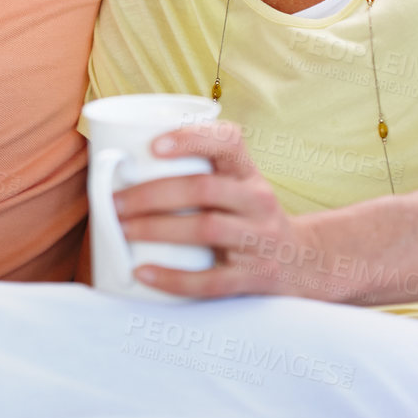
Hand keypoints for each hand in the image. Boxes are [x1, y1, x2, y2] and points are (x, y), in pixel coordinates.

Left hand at [113, 121, 324, 299]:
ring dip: (157, 228)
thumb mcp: (234, 186)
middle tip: (114, 202)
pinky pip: (212, 280)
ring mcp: (260, 240)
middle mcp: (258, 200)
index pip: (228, 140)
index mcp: (248, 172)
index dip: (191, 138)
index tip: (152, 145)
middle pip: (204, 189)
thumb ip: (193, 171)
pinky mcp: (256, 277)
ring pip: (206, 229)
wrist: (303, 263)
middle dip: (152, 194)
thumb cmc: (244, 217)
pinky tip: (142, 272)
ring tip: (122, 231)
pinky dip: (173, 277)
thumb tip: (116, 164)